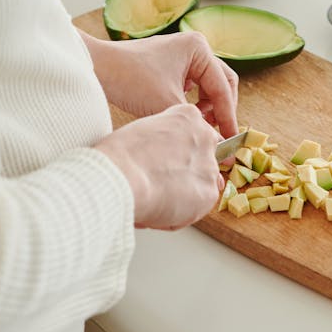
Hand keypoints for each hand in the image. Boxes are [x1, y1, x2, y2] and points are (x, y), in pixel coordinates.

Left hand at [81, 30, 237, 138]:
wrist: (98, 68)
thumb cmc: (131, 79)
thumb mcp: (167, 103)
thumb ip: (195, 122)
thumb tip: (216, 142)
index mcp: (199, 49)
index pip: (222, 88)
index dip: (229, 117)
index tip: (233, 142)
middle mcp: (195, 47)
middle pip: (222, 83)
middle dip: (221, 110)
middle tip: (219, 136)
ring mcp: (183, 55)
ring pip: (208, 86)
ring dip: (208, 108)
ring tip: (199, 127)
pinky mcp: (171, 66)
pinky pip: (194, 86)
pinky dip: (194, 103)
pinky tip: (185, 117)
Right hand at [95, 103, 225, 228]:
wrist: (123, 174)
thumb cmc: (122, 152)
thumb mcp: (146, 130)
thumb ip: (165, 139)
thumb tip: (166, 157)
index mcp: (188, 116)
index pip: (193, 135)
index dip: (178, 153)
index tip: (165, 161)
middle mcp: (205, 137)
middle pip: (201, 159)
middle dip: (185, 172)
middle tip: (161, 181)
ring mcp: (209, 165)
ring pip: (199, 186)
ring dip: (182, 195)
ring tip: (156, 196)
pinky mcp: (209, 193)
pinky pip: (195, 209)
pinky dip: (179, 215)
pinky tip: (159, 208)